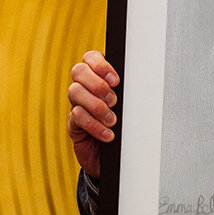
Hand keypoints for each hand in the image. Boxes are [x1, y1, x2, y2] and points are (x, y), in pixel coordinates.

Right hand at [67, 51, 119, 177]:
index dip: (100, 65)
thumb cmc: (126, 125)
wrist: (116, 156)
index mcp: (98, 77)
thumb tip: (140, 81)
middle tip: (114, 101)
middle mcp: (85, 88)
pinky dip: (94, 125)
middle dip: (98, 84)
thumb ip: (128, 92)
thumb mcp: (129, 105)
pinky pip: (77, 116)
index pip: (90, 57)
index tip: (116, 80)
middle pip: (79, 71)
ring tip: (112, 120)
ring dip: (97, 106)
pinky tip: (108, 134)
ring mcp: (76, 105)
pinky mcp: (73, 124)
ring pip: (75, 92)